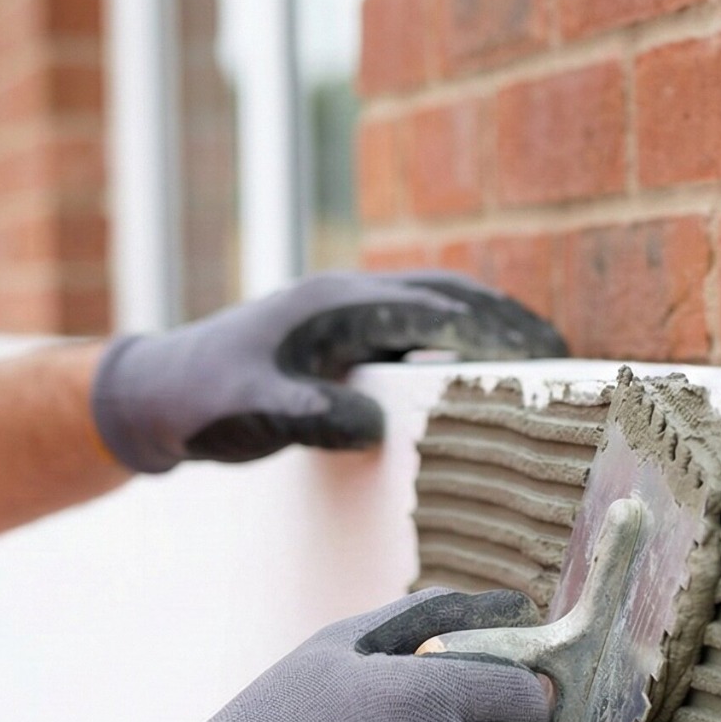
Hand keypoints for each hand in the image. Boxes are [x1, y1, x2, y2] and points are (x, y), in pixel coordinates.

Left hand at [89, 271, 568, 473]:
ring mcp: (342, 313)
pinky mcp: (338, 335)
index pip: (432, 309)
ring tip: (537, 353)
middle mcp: (345, 298)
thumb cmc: (204, 402)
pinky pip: (412, 326)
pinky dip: (454, 338)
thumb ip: (310, 417)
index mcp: (334, 306)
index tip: (544, 353)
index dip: (492, 330)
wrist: (158, 392)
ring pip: (433, 304)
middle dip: (507, 319)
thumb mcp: (255, 413)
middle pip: (446, 295)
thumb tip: (373, 426)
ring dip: (486, 322)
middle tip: (562, 350)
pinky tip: (475, 368)